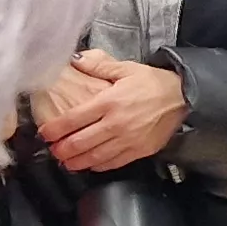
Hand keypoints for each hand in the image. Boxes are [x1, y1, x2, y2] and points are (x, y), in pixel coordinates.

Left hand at [36, 50, 189, 173]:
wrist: (182, 97)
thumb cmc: (152, 82)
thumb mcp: (125, 68)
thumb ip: (98, 65)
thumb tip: (74, 59)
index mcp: (108, 102)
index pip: (73, 119)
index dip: (54, 129)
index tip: (44, 134)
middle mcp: (115, 124)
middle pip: (79, 142)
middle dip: (62, 149)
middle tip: (53, 150)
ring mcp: (127, 140)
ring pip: (94, 157)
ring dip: (76, 161)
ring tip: (66, 162)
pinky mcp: (138, 151)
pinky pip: (112, 163)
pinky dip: (97, 166)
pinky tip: (89, 164)